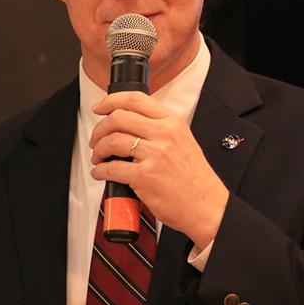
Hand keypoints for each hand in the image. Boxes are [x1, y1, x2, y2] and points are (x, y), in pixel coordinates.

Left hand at [89, 91, 228, 248]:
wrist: (206, 205)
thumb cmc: (195, 179)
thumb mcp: (184, 141)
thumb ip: (161, 129)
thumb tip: (131, 126)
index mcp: (173, 122)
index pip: (135, 99)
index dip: (110, 101)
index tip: (100, 108)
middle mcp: (164, 134)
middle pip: (118, 117)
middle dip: (99, 129)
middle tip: (96, 139)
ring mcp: (154, 154)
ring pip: (111, 141)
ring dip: (98, 150)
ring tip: (99, 158)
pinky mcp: (145, 176)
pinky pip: (111, 168)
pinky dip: (99, 171)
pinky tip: (101, 173)